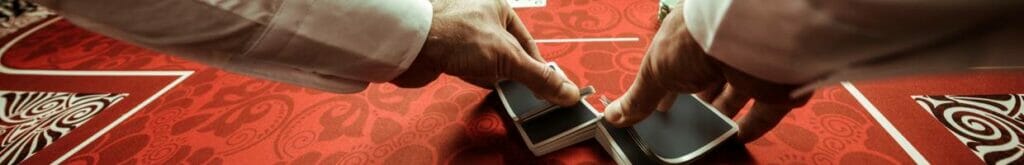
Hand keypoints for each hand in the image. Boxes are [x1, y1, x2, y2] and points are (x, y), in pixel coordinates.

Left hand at [389, 0, 580, 105]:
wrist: (410, 44)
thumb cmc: (455, 34)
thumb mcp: (507, 58)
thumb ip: (538, 78)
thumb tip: (567, 92)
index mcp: (498, 6)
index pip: (528, 42)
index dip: (538, 66)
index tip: (549, 87)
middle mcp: (480, 16)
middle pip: (508, 50)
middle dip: (516, 71)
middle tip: (529, 92)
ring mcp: (461, 33)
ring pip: (488, 59)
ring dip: (495, 75)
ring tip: (503, 88)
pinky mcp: (446, 50)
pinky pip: (468, 65)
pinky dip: (476, 76)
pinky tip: (480, 83)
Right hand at [602, 2, 811, 141]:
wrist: (746, 35)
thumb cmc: (694, 40)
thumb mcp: (655, 71)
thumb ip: (638, 98)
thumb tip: (613, 117)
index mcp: (691, 33)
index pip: (679, 58)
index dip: (670, 80)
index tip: (663, 103)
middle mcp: (723, 45)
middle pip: (710, 75)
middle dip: (698, 97)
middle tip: (685, 118)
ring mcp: (751, 63)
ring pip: (737, 92)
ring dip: (723, 112)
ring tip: (707, 131)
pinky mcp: (775, 84)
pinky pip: (765, 110)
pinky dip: (752, 125)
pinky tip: (738, 137)